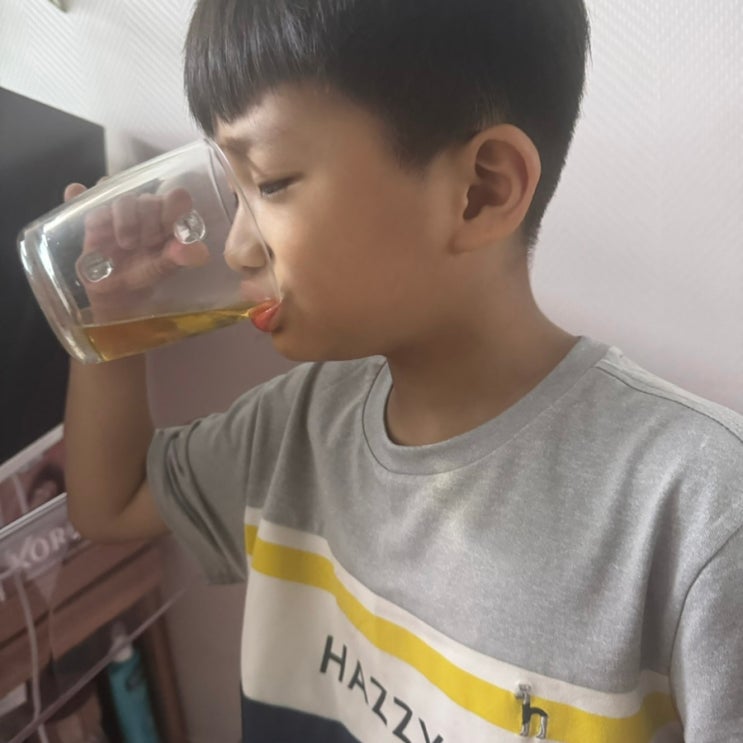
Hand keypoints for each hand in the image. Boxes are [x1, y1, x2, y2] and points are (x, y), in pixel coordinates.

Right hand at [64, 182, 209, 315]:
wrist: (115, 292)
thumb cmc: (145, 274)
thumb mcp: (165, 269)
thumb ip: (182, 258)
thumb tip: (200, 252)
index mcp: (168, 218)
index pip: (177, 197)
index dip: (173, 209)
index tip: (169, 229)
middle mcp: (145, 209)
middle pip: (148, 200)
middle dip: (148, 222)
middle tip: (146, 244)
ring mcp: (118, 210)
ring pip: (122, 199)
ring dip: (125, 221)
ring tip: (126, 244)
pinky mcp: (93, 217)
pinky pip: (84, 197)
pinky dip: (78, 194)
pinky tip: (75, 191)